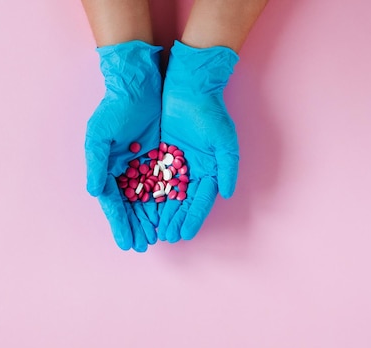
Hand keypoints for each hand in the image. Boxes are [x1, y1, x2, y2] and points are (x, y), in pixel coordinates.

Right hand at [85, 40, 162, 250]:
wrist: (139, 86)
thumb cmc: (114, 110)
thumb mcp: (99, 136)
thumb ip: (95, 165)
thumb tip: (94, 193)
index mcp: (108, 170)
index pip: (114, 204)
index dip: (120, 225)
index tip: (126, 244)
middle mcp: (125, 172)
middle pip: (132, 207)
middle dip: (137, 227)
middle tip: (144, 247)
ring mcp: (144, 167)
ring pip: (149, 199)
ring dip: (152, 219)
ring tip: (158, 238)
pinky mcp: (163, 158)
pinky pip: (166, 184)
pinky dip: (167, 200)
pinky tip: (171, 215)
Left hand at [158, 41, 239, 242]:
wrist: (190, 86)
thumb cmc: (210, 113)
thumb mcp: (225, 141)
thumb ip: (228, 169)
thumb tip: (227, 194)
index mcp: (211, 170)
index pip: (201, 200)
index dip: (193, 218)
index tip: (185, 234)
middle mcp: (194, 170)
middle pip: (183, 201)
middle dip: (175, 220)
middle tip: (166, 237)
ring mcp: (176, 163)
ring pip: (167, 193)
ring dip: (161, 211)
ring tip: (154, 229)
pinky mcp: (161, 154)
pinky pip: (154, 177)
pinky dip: (149, 192)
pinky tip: (142, 206)